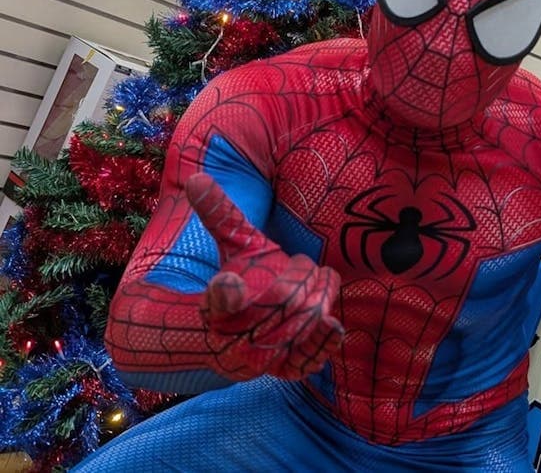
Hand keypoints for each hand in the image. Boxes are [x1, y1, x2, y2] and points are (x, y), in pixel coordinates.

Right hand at [186, 173, 342, 381]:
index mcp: (216, 303)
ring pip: (300, 323)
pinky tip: (334, 324)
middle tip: (301, 267)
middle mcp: (234, 334)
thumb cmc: (240, 280)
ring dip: (316, 299)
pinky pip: (307, 359)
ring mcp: (260, 357)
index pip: (221, 296)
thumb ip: (220, 215)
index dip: (225, 292)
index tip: (228, 282)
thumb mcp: (233, 247)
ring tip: (317, 285)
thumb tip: (198, 178)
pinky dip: (323, 342)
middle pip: (282, 300)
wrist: (235, 337)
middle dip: (299, 279)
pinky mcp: (283, 370)